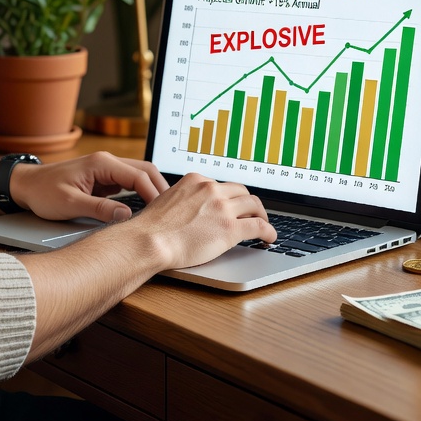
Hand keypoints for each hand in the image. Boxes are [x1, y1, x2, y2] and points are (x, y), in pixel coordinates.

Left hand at [10, 152, 168, 222]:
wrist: (25, 186)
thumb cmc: (44, 192)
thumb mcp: (70, 203)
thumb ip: (99, 209)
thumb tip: (126, 215)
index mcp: (102, 163)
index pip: (138, 175)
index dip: (154, 193)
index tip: (163, 212)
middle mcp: (107, 162)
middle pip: (144, 171)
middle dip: (159, 189)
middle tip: (171, 211)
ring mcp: (106, 170)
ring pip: (138, 176)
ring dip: (150, 191)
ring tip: (162, 212)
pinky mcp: (103, 180)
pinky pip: (127, 184)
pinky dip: (139, 195)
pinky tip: (144, 210)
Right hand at [131, 173, 276, 269]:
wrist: (150, 240)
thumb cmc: (152, 228)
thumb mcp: (167, 200)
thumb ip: (185, 199)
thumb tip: (191, 208)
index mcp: (196, 180)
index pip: (221, 185)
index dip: (230, 197)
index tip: (233, 205)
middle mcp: (211, 189)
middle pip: (241, 192)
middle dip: (248, 203)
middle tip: (252, 214)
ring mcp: (222, 207)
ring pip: (254, 205)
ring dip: (261, 215)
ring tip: (264, 224)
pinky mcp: (230, 228)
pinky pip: (258, 226)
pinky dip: (268, 230)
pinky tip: (270, 237)